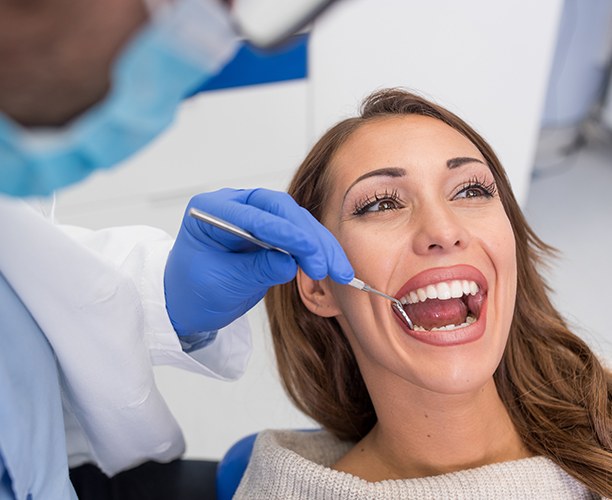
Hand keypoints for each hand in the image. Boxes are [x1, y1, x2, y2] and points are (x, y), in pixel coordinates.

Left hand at [164, 188, 353, 334]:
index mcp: (211, 210)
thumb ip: (255, 271)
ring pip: (296, 221)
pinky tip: (332, 266)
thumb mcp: (221, 284)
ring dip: (320, 245)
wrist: (189, 303)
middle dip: (308, 237)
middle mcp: (235, 206)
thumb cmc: (192, 291)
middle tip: (325, 265)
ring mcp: (255, 216)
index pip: (254, 215)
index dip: (284, 232)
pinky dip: (317, 251)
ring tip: (339, 271)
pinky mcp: (271, 232)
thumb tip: (288, 264)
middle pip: (281, 210)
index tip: (308, 250)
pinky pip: (299, 236)